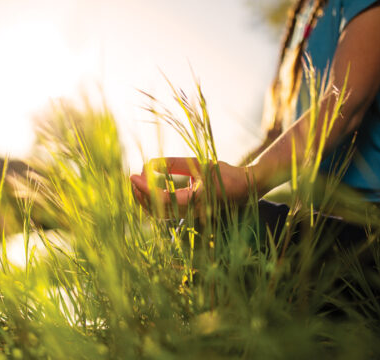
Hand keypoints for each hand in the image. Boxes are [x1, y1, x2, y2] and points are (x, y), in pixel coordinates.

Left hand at [129, 157, 253, 217]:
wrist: (246, 188)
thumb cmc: (225, 174)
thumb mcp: (199, 165)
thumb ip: (175, 164)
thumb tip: (149, 163)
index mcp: (195, 201)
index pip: (162, 199)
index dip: (145, 188)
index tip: (133, 175)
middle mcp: (190, 213)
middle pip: (156, 210)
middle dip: (140, 194)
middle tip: (133, 177)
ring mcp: (189, 215)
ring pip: (159, 213)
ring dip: (145, 198)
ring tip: (139, 180)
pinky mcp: (188, 213)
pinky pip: (165, 211)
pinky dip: (154, 200)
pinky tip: (150, 186)